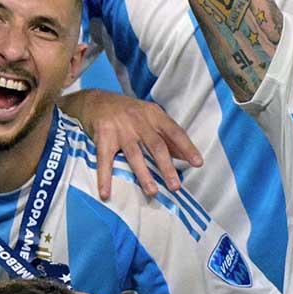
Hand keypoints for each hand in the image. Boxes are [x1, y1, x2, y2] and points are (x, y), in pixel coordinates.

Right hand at [63, 89, 202, 199]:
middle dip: (166, 167)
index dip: (186, 147)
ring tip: (152, 192)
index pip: (174, 132)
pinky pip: (104, 160)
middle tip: (175, 186)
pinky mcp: (103, 136)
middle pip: (156, 145)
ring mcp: (120, 128)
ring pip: (134, 155)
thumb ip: (166, 135)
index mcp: (153, 114)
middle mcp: (138, 120)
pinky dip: (104, 178)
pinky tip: (106, 193)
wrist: (95, 100)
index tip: (197, 163)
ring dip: (144, 175)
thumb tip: (185, 155)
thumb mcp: (149, 116)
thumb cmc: (127, 112)